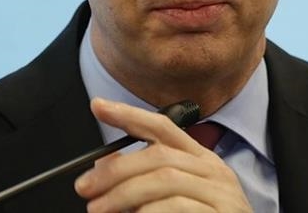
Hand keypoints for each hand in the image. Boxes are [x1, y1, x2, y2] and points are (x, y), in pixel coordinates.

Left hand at [74, 98, 251, 212]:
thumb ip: (141, 181)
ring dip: (124, 195)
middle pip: (158, 155)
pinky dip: (150, 212)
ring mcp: (221, 193)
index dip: (129, 114)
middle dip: (115, 170)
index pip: (163, 126)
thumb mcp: (169, 199)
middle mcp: (214, 171)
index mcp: (201, 160)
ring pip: (165, 179)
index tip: (98, 105)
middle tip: (85, 188)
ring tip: (99, 210)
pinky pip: (179, 206)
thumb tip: (101, 166)